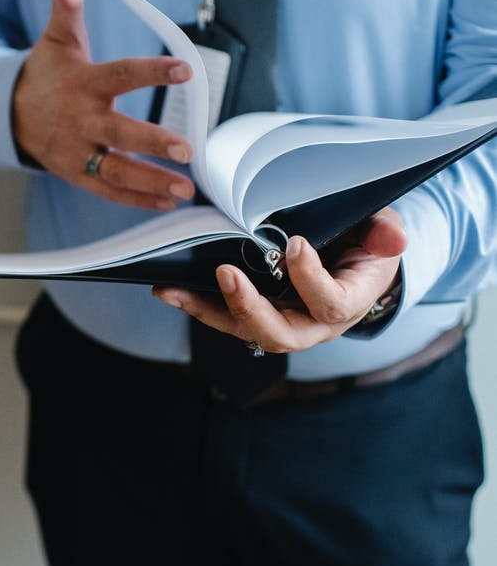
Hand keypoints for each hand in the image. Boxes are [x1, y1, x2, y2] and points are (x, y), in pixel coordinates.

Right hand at [12, 0, 194, 210]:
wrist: (13, 115)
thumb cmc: (48, 75)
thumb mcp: (58, 39)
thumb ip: (66, 6)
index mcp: (83, 84)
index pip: (121, 74)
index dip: (153, 72)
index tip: (187, 69)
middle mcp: (81, 121)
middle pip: (120, 133)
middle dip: (153, 143)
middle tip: (186, 150)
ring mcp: (80, 152)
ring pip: (117, 170)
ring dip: (152, 181)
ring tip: (185, 188)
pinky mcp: (80, 175)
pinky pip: (111, 190)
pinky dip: (138, 199)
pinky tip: (167, 201)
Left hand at [153, 207, 406, 351]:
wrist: (355, 264)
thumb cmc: (366, 244)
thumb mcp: (381, 231)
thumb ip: (384, 233)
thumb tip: (396, 237)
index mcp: (348, 302)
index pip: (329, 304)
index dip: (310, 280)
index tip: (294, 244)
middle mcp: (314, 324)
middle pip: (280, 334)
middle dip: (250, 308)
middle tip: (226, 274)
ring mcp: (285, 322)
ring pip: (246, 331)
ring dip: (209, 311)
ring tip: (173, 290)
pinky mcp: (261, 315)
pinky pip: (229, 319)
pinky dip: (199, 306)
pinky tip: (169, 291)